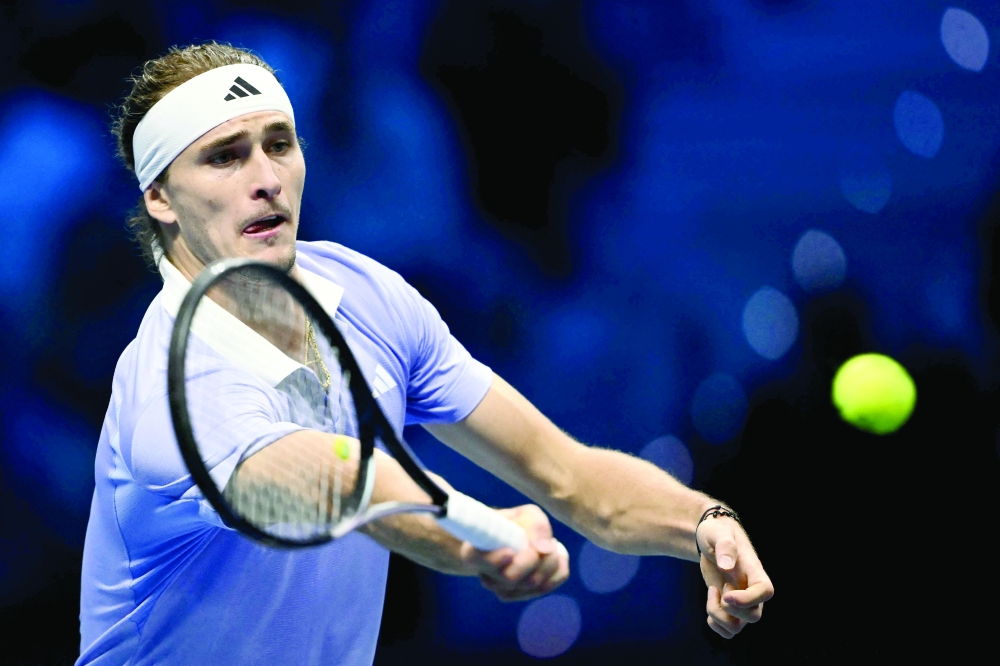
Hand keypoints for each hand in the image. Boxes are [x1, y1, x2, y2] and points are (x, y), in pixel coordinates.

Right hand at [461, 504, 569, 601]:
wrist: (519, 536)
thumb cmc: (518, 523)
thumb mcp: (526, 515)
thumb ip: (534, 526)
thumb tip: (544, 548)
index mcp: (475, 553)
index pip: (476, 562)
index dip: (494, 559)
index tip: (509, 550)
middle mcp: (487, 577)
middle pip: (511, 578)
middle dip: (534, 558)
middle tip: (543, 542)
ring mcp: (505, 590)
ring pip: (531, 585)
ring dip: (549, 562)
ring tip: (551, 544)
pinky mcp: (524, 595)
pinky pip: (546, 587)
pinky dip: (558, 571)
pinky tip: (558, 556)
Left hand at [697, 515, 773, 638]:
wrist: (710, 539)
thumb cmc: (717, 532)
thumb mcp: (718, 532)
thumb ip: (725, 546)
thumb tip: (726, 565)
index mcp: (754, 571)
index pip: (765, 592)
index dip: (748, 599)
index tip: (727, 594)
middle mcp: (750, 589)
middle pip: (754, 616)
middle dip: (731, 609)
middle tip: (719, 587)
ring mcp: (741, 600)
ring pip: (738, 626)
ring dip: (719, 616)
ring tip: (712, 592)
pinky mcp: (728, 607)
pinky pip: (728, 629)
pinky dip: (715, 623)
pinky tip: (710, 602)